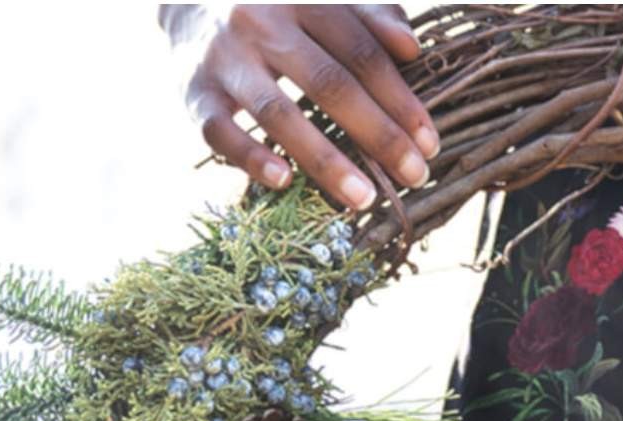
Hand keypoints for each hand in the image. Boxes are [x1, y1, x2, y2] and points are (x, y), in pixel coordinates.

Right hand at [161, 4, 438, 209]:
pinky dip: (251, 157)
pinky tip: (285, 181)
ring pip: (278, 114)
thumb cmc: (278, 8)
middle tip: (414, 175)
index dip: (400, 100)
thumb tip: (411, 49)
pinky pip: (219, 130)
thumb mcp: (321, 0)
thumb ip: (369, 16)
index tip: (429, 144)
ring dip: (325, 161)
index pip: (361, 54)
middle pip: (329, 85)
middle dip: (378, 135)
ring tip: (364, 198)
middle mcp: (260, 22)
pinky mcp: (193, 90)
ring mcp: (223, 57)